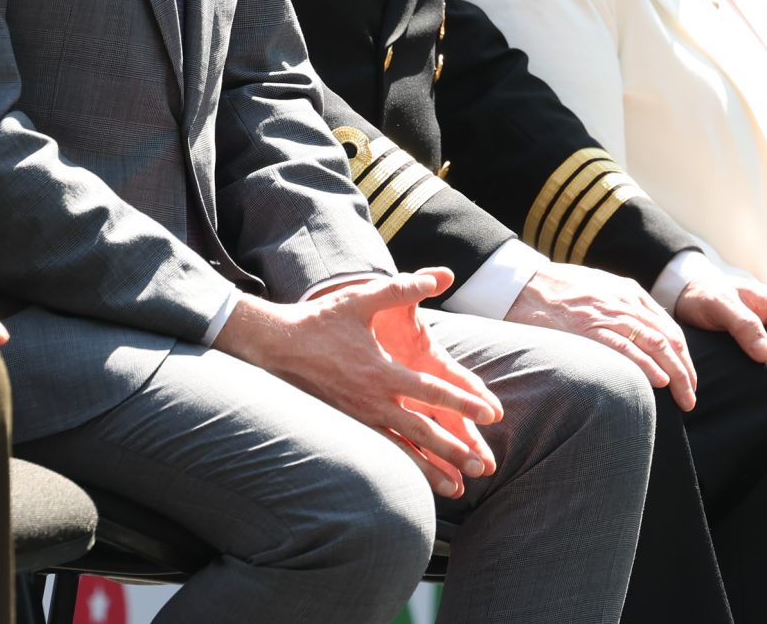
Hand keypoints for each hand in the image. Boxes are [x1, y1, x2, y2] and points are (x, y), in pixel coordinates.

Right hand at [216, 269, 504, 497]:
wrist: (276, 345)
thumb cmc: (320, 320)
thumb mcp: (363, 299)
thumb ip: (404, 288)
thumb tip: (443, 276)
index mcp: (382, 371)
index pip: (432, 392)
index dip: (464, 402)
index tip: (491, 413)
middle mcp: (373, 401)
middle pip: (422, 432)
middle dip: (455, 450)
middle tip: (483, 466)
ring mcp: (358, 418)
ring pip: (401, 451)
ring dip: (431, 471)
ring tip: (457, 489)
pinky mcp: (346, 426)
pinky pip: (379, 452)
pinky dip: (401, 469)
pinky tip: (415, 483)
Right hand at [508, 261, 697, 410]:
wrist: (524, 285)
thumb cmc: (558, 292)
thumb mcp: (599, 290)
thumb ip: (620, 307)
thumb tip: (638, 335)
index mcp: (629, 292)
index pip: (669, 328)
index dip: (683, 356)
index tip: (688, 378)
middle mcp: (625, 302)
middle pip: (668, 339)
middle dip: (685, 370)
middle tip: (691, 396)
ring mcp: (608, 314)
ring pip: (655, 345)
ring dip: (674, 374)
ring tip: (684, 397)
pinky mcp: (590, 328)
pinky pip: (626, 348)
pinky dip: (646, 365)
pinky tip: (659, 381)